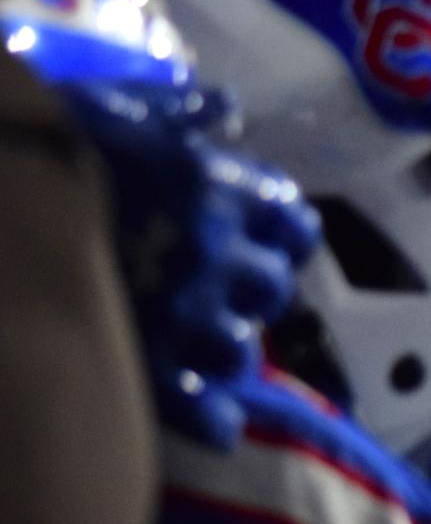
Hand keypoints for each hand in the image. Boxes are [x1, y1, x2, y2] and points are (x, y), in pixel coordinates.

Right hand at [58, 83, 320, 446]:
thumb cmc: (45, 137)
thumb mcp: (117, 104)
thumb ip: (180, 109)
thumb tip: (227, 108)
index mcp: (216, 187)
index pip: (292, 223)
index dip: (282, 235)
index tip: (266, 240)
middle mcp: (212, 249)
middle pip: (271, 289)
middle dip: (251, 292)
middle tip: (221, 291)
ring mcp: (179, 310)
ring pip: (239, 349)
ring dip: (224, 347)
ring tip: (196, 342)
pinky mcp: (139, 363)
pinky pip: (204, 409)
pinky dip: (215, 418)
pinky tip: (216, 420)